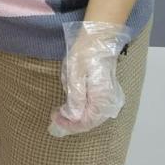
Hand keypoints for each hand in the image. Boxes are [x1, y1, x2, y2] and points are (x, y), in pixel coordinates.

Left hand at [49, 19, 130, 137]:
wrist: (98, 39)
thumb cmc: (85, 55)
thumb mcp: (75, 75)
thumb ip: (75, 98)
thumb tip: (73, 117)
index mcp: (102, 98)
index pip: (86, 122)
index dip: (69, 124)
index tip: (55, 119)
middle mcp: (109, 102)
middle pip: (90, 121)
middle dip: (72, 122)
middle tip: (55, 116)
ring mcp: (109, 97)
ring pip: (93, 116)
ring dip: (77, 117)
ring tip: (61, 113)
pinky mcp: (106, 92)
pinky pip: (95, 108)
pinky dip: (83, 110)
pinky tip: (73, 106)